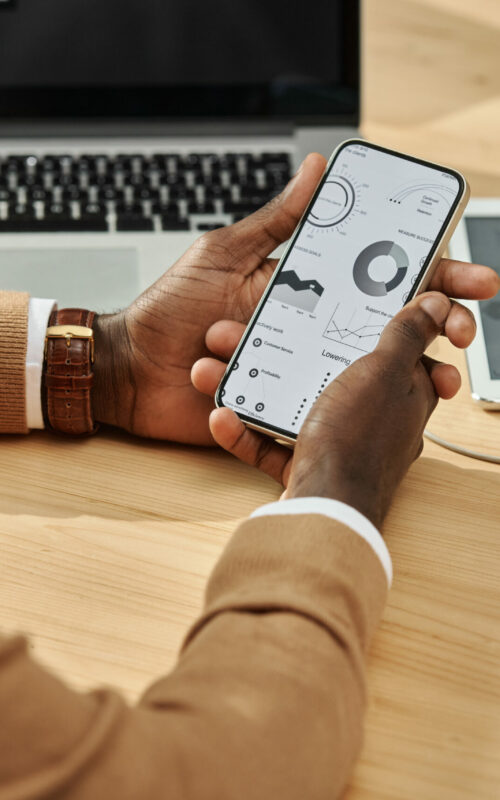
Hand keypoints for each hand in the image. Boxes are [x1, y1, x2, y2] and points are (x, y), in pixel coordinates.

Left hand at [92, 147, 497, 444]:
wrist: (127, 372)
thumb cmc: (169, 310)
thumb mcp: (222, 255)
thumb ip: (274, 221)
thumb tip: (317, 170)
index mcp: (304, 290)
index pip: (380, 279)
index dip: (432, 278)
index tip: (472, 282)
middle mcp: (308, 330)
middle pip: (387, 330)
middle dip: (435, 331)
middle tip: (459, 337)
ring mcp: (297, 371)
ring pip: (364, 376)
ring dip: (400, 378)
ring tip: (429, 382)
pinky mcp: (279, 408)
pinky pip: (317, 412)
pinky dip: (335, 414)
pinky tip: (348, 413)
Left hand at [92, 153, 326, 442]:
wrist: (128, 368)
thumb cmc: (169, 308)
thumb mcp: (221, 255)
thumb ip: (273, 221)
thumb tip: (315, 168)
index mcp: (283, 296)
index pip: (334, 292)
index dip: (352, 288)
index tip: (365, 283)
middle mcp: (284, 338)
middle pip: (322, 345)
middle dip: (291, 337)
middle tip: (246, 325)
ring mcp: (270, 378)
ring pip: (296, 383)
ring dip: (248, 364)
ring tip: (209, 350)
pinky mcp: (255, 412)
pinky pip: (270, 419)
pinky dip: (240, 408)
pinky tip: (210, 389)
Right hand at [192, 286, 498, 527]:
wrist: (325, 509)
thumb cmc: (358, 442)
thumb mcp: (383, 374)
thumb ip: (405, 338)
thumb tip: (434, 306)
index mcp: (401, 394)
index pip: (398, 351)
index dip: (375, 326)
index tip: (347, 306)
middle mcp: (372, 420)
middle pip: (330, 373)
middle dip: (290, 352)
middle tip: (263, 332)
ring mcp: (337, 444)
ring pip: (293, 405)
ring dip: (256, 387)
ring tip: (223, 368)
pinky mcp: (307, 467)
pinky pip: (271, 444)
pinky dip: (247, 432)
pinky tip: (223, 415)